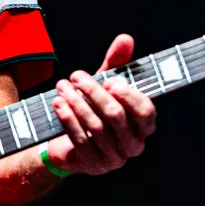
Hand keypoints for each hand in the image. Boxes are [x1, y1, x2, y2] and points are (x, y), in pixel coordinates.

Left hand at [47, 33, 156, 175]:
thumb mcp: (104, 85)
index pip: (146, 112)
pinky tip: (59, 104)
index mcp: (144, 126)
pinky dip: (68, 120)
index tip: (109, 81)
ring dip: (77, 104)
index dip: (128, 96)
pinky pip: (81, 141)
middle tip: (76, 77)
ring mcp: (115, 159)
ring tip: (62, 87)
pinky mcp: (94, 166)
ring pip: (96, 128)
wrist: (68, 142)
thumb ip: (117, 63)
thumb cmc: (93, 110)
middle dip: (94, 93)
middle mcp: (134, 145)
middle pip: (116, 116)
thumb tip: (125, 39)